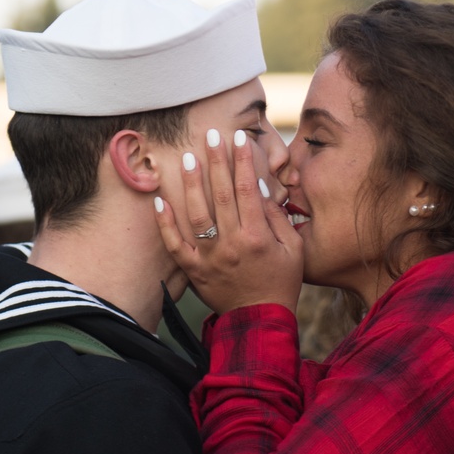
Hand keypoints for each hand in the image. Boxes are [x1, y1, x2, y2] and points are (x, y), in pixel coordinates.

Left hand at [154, 129, 302, 314]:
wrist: (261, 319)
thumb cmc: (282, 281)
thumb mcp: (294, 249)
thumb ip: (277, 219)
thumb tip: (261, 189)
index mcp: (257, 237)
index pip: (248, 189)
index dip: (242, 161)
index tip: (237, 138)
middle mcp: (231, 244)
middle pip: (220, 195)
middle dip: (215, 161)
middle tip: (209, 134)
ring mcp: (210, 258)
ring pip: (196, 215)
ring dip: (191, 184)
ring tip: (187, 158)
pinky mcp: (195, 270)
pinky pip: (176, 245)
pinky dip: (165, 224)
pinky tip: (159, 201)